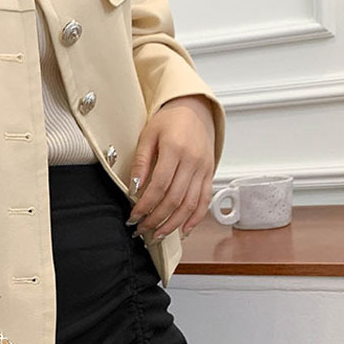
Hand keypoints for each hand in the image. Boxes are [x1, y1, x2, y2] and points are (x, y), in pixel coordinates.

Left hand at [126, 94, 215, 240]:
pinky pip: (205, 201)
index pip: (159, 186)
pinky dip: (195, 219)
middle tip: (141, 229)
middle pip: (174, 199)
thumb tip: (134, 189)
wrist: (194, 108)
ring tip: (157, 235)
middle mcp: (193, 161)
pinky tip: (182, 230)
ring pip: (190, 205)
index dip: (145, 205)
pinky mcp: (210, 174)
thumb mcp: (148, 135)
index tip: (133, 216)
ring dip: (173, 224)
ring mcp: (204, 169)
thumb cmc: (169, 120)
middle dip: (156, 219)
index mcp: (176, 149)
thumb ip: (141, 162)